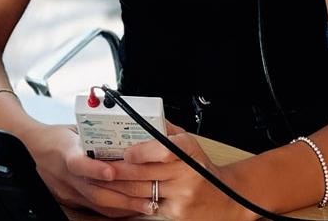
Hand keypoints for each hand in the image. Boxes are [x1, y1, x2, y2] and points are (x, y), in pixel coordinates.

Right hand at [17, 123, 158, 217]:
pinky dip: (116, 209)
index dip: (95, 169)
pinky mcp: (70, 199)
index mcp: (66, 151)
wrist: (33, 147)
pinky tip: (132, 209)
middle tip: (149, 195)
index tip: (113, 172)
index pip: (78, 163)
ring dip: (125, 205)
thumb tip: (128, 131)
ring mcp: (68, 190)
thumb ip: (98, 132)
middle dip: (125, 195)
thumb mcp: (75, 128)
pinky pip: (95, 208)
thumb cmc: (57, 136)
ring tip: (147, 205)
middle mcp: (66, 175)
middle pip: (94, 190)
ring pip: (97, 202)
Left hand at [99, 122, 255, 220]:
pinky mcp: (176, 214)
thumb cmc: (202, 168)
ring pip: (140, 191)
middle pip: (143, 172)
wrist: (227, 198)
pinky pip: (147, 206)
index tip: (126, 152)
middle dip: (117, 170)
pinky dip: (131, 201)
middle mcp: (187, 174)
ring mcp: (182, 196)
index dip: (142, 152)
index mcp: (189, 151)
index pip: (164, 149)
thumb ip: (166, 130)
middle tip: (99, 165)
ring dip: (118, 186)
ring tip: (104, 179)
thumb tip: (139, 117)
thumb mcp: (190, 143)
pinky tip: (120, 195)